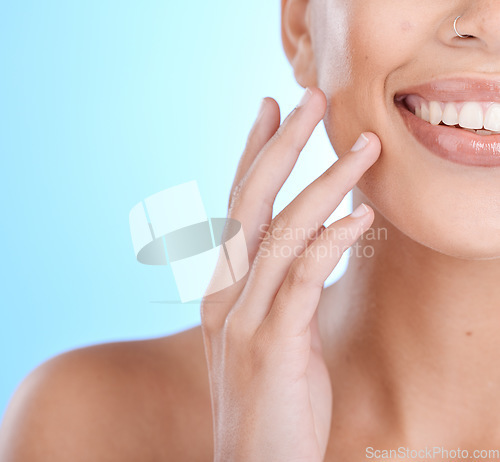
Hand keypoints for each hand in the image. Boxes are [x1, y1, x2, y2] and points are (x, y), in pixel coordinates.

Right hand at [201, 87, 380, 461]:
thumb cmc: (272, 397)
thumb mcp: (274, 330)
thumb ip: (284, 284)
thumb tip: (315, 242)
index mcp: (224, 287)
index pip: (238, 206)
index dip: (254, 154)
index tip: (272, 110)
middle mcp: (225, 293)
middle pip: (250, 202)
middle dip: (280, 145)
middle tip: (308, 97)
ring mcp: (243, 317)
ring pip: (280, 232)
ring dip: (325, 184)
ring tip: (364, 147)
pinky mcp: (271, 344)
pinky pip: (302, 278)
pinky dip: (331, 241)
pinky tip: (361, 215)